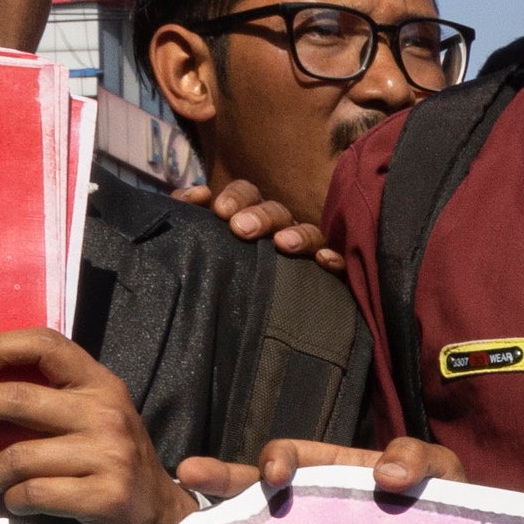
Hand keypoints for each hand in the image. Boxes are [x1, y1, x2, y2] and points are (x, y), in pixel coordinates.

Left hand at [0, 326, 175, 523]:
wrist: (159, 523)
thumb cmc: (110, 470)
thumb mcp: (92, 422)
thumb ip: (53, 403)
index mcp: (102, 386)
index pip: (49, 344)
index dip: (4, 347)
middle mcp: (107, 414)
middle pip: (17, 398)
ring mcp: (109, 456)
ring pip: (18, 456)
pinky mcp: (104, 496)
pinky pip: (33, 493)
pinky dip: (12, 501)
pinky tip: (14, 505)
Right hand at [174, 433, 455, 508]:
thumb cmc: (445, 504)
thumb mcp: (440, 471)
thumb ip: (419, 458)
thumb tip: (387, 473)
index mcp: (334, 473)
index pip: (291, 457)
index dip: (276, 458)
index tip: (275, 473)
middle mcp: (313, 507)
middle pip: (255, 490)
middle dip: (223, 479)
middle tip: (192, 473)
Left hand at [176, 169, 335, 268]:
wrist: (226, 329)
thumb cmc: (211, 274)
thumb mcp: (195, 239)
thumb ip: (188, 213)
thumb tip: (198, 195)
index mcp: (249, 217)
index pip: (248, 194)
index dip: (237, 196)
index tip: (221, 211)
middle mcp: (278, 230)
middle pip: (277, 211)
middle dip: (261, 216)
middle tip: (242, 229)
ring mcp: (303, 252)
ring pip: (309, 233)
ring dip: (298, 234)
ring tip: (284, 244)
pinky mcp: (323, 278)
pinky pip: (336, 264)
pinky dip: (332, 258)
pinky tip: (324, 260)